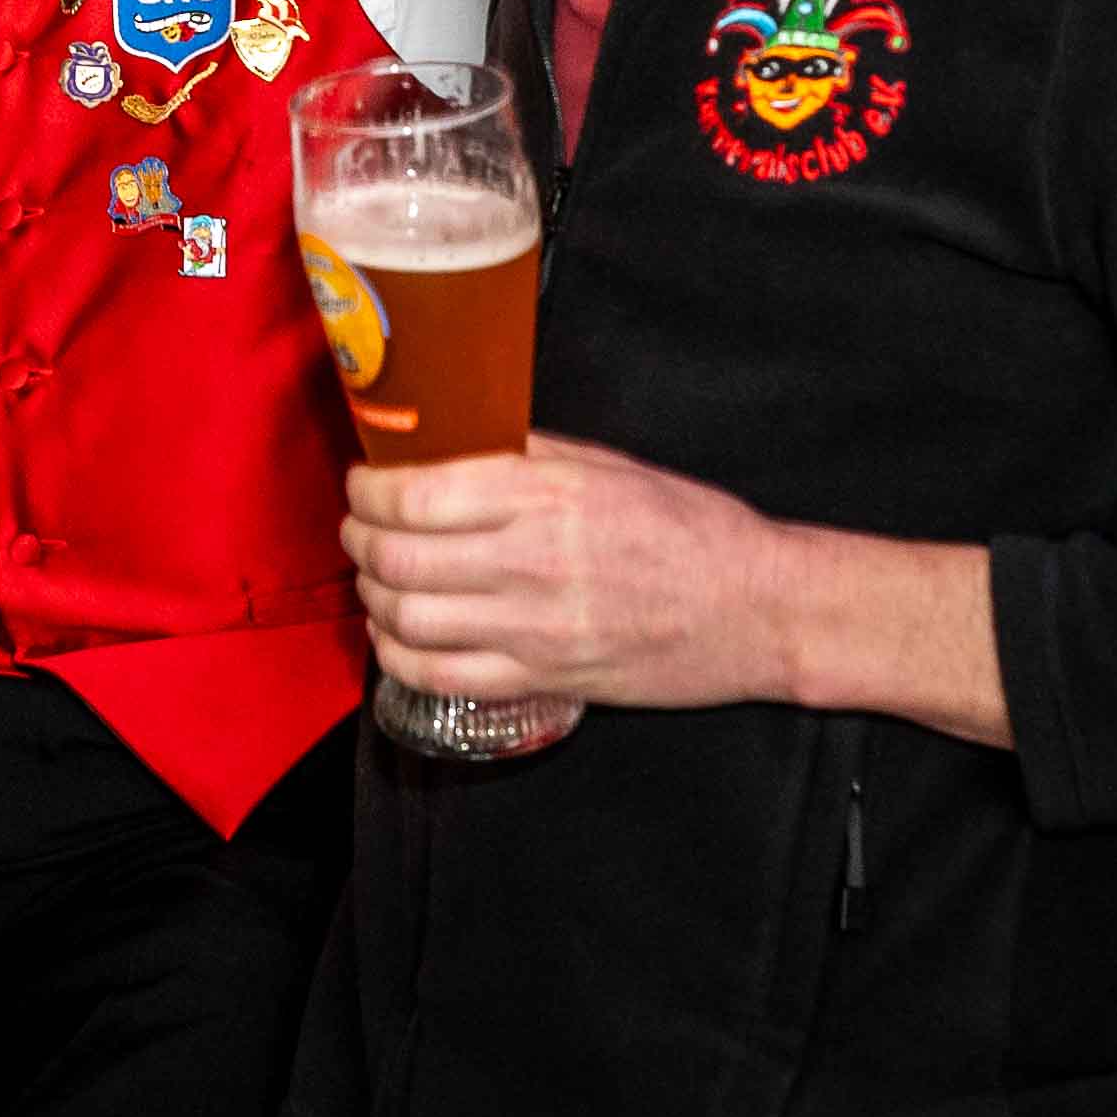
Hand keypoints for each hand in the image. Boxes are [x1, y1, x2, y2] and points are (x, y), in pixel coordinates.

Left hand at [345, 433, 808, 712]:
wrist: (758, 609)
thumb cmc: (689, 529)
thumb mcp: (606, 466)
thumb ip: (524, 454)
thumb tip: (450, 437)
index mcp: (547, 496)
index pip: (417, 495)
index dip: (367, 490)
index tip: (362, 483)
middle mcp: (532, 561)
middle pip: (398, 557)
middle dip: (358, 540)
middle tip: (359, 529)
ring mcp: (535, 629)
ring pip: (407, 618)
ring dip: (371, 597)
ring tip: (375, 579)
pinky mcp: (544, 680)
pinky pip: (440, 676)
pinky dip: (397, 656)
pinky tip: (396, 635)